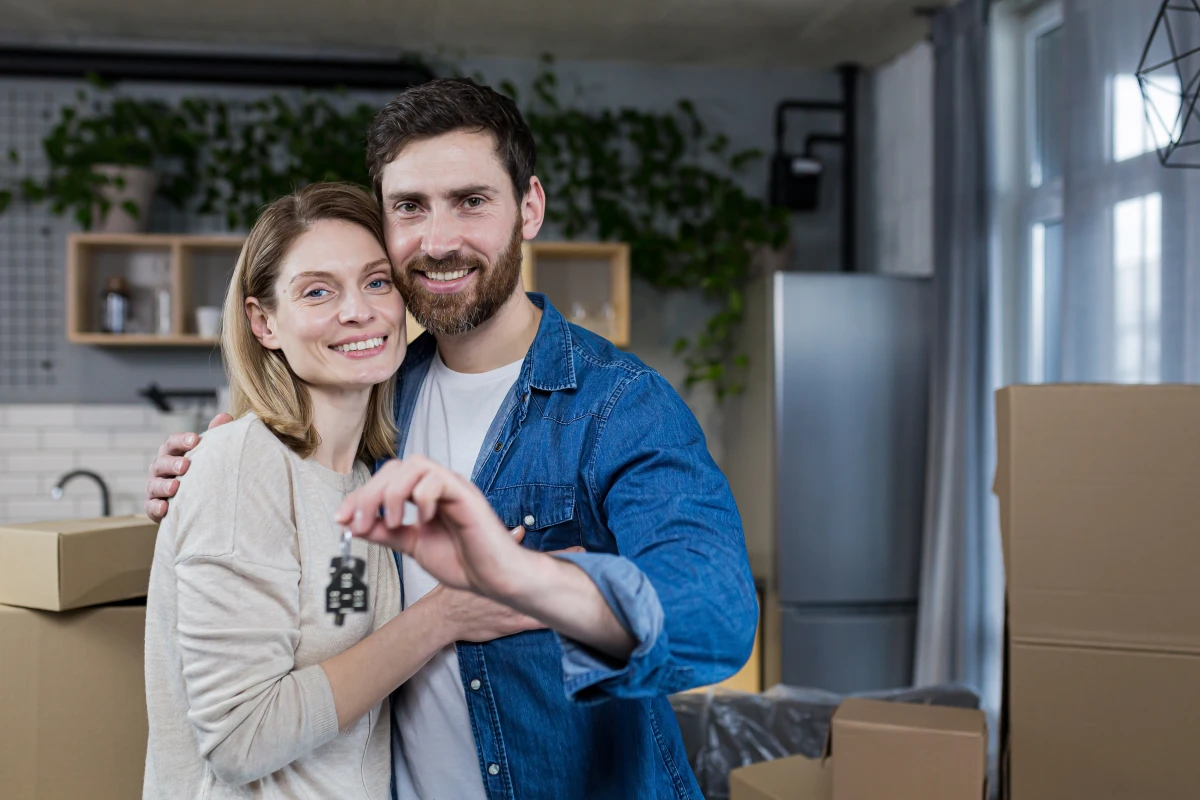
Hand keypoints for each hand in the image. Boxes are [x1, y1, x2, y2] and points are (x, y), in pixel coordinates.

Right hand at [144, 413, 233, 521]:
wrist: (194, 502)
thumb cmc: (199, 471)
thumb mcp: (205, 454)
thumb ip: (214, 435)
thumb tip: (226, 416)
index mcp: (172, 453)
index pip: (172, 442)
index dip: (181, 440)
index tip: (194, 440)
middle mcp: (160, 469)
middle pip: (161, 462)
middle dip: (172, 463)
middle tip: (185, 465)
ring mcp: (154, 487)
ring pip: (154, 484)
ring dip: (164, 485)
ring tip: (176, 487)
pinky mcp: (153, 507)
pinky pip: (151, 506)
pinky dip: (156, 507)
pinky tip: (165, 508)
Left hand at [336, 455, 531, 599]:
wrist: (494, 580)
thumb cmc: (464, 562)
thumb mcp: (412, 546)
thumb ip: (386, 533)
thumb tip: (354, 524)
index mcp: (425, 495)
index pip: (386, 479)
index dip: (360, 496)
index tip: (341, 519)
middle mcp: (438, 486)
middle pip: (396, 467)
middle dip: (370, 494)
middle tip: (360, 523)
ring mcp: (453, 488)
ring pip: (415, 465)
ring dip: (393, 493)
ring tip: (393, 523)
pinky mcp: (466, 496)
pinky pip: (439, 480)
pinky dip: (423, 498)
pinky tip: (423, 521)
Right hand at [424, 527, 583, 642]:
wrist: (443, 618)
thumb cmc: (458, 590)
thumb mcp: (476, 561)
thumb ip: (502, 545)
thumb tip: (521, 528)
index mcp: (508, 572)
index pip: (540, 560)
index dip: (563, 555)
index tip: (583, 551)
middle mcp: (516, 591)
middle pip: (549, 583)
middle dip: (570, 577)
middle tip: (596, 570)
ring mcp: (517, 610)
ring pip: (548, 604)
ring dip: (565, 599)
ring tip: (594, 596)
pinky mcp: (515, 627)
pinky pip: (540, 623)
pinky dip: (554, 619)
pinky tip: (575, 622)